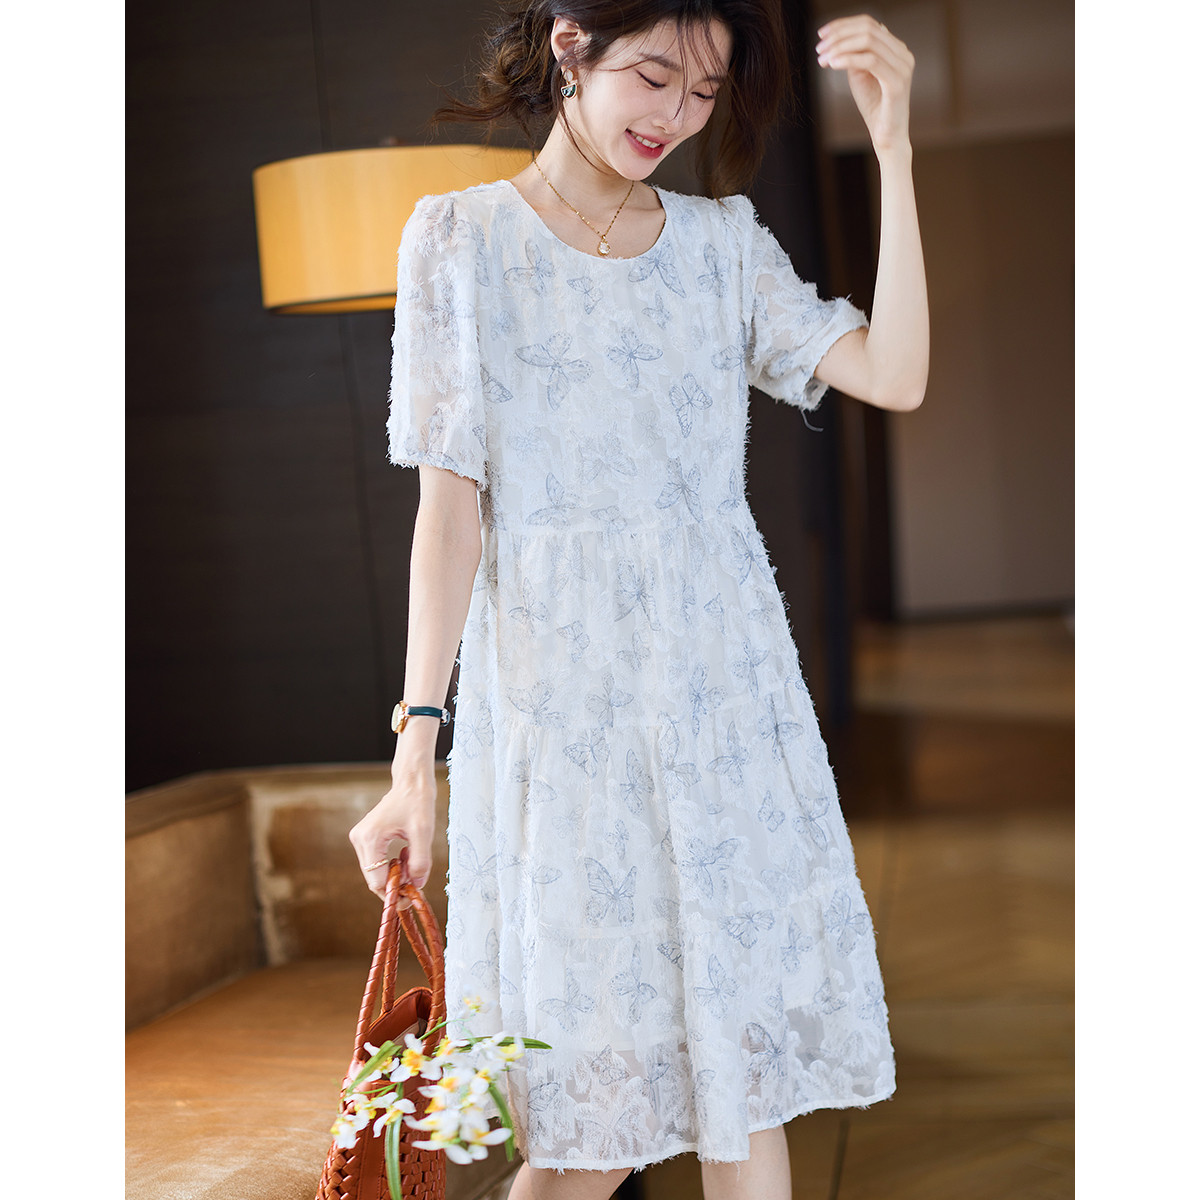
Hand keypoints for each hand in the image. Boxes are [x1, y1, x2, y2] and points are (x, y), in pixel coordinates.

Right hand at [349, 766, 437, 903]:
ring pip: (375, 872)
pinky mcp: (365, 838)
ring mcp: (360, 838)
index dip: (394, 892)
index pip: (376, 880)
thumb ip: (420, 861)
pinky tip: (405, 853)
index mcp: (370, 838)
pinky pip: (377, 862)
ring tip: (412, 858)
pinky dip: (392, 864)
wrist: (411, 782)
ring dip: (395, 873)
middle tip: (417, 882)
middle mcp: (359, 839)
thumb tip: (417, 886)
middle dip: (396, 884)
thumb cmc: (417, 802)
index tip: (412, 897)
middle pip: (374, 879)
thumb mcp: (423, 833)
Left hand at [816, 15, 914, 155]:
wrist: (886, 137)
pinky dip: (848, 59)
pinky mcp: (897, 82)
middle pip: (868, 29)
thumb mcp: (860, 75)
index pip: (869, 24)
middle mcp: (903, 54)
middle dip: (839, 35)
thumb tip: (842, 38)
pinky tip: (832, 64)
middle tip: (819, 48)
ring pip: (868, 41)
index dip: (843, 25)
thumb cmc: (874, 108)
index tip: (821, 34)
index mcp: (896, 50)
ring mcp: (903, 67)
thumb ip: (855, 55)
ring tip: (822, 58)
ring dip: (840, 47)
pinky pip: (870, 61)